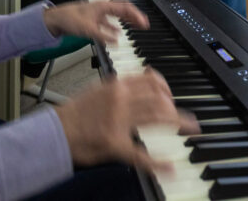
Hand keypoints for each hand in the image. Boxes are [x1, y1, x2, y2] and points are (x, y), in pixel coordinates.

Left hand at [43, 0, 147, 44]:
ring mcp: (98, 13)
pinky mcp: (94, 19)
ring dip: (127, 21)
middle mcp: (103, 7)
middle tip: (145, 25)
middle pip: (124, 10)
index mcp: (104, 5)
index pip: (125, 7)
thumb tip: (117, 40)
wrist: (55, 19)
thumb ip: (103, 35)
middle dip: (135, 16)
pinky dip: (116, 27)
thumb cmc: (69, 19)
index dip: (137, 15)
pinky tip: (118, 33)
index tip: (145, 24)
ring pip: (117, 15)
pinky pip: (109, 22)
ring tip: (136, 26)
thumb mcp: (87, 29)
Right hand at [54, 71, 200, 173]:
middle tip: (184, 118)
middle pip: (158, 99)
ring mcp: (119, 122)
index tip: (170, 95)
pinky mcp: (115, 144)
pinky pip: (141, 154)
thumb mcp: (98, 90)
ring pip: (157, 118)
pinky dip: (158, 163)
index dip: (165, 87)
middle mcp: (121, 100)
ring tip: (192, 128)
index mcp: (116, 86)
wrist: (56, 131)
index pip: (150, 80)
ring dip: (179, 123)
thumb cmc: (74, 113)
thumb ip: (120, 89)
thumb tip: (139, 87)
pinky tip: (169, 167)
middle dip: (175, 108)